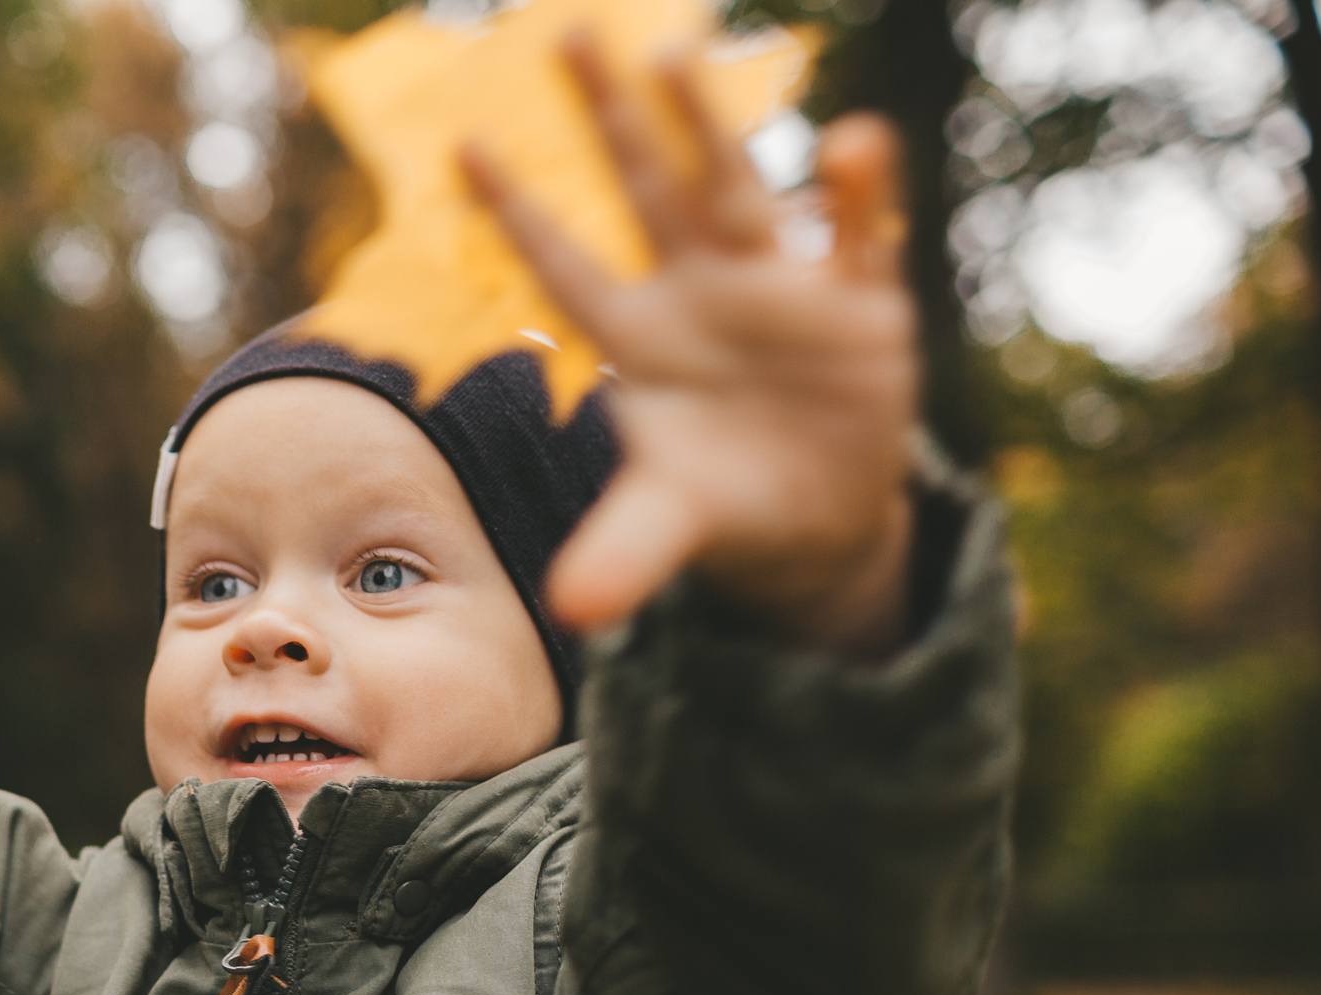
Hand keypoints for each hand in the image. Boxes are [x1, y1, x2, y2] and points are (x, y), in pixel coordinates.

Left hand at [462, 35, 918, 657]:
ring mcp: (776, 287)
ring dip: (710, 126)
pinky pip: (857, 235)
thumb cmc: (717, 504)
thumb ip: (622, 554)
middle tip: (568, 34)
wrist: (812, 519)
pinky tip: (850, 143)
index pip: (563, 265)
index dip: (517, 212)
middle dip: (610, 119)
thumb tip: (577, 611)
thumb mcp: (664, 530)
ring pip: (737, 188)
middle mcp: (698, 291)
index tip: (462, 147)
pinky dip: (856, 191)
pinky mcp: (858, 303)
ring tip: (677, 56)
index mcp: (637, 339)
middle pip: (645, 192)